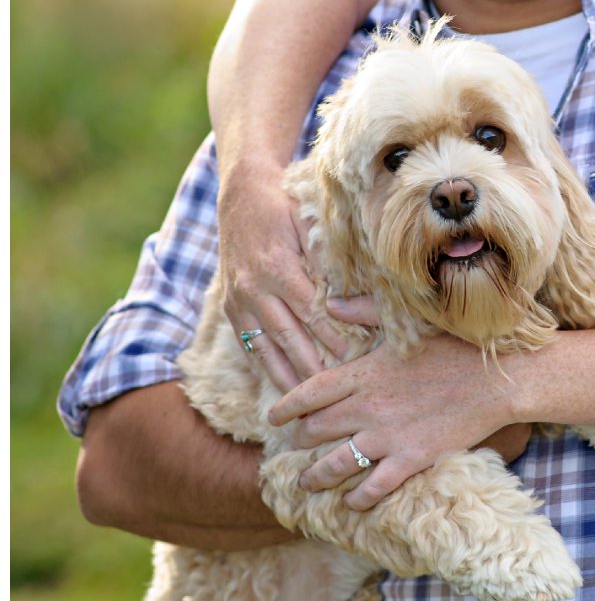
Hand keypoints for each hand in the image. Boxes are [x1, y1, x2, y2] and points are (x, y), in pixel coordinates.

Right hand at [216, 162, 343, 392]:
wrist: (240, 196)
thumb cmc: (285, 207)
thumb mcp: (310, 224)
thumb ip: (328, 260)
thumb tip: (353, 293)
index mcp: (278, 268)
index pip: (313, 312)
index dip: (335, 337)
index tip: (358, 358)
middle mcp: (253, 289)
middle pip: (289, 337)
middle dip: (314, 367)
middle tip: (336, 394)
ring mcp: (238, 300)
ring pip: (266, 347)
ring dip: (288, 377)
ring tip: (307, 405)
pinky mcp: (230, 307)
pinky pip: (249, 343)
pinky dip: (268, 365)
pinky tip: (284, 385)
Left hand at [271, 332, 526, 507]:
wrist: (503, 378)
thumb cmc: (460, 346)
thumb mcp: (409, 322)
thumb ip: (364, 312)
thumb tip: (328, 303)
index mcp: (364, 372)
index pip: (308, 393)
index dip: (285, 408)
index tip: (275, 417)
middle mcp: (368, 407)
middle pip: (315, 431)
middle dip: (299, 441)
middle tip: (295, 448)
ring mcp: (389, 436)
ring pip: (335, 465)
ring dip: (315, 477)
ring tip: (307, 483)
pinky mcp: (413, 459)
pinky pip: (373, 487)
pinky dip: (358, 499)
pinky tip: (352, 504)